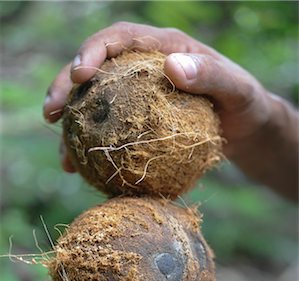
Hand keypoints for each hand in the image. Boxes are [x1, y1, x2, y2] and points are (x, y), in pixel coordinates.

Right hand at [44, 23, 270, 157]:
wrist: (244, 128)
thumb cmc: (243, 104)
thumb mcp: (237, 89)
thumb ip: (211, 75)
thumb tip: (173, 67)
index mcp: (162, 48)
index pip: (119, 39)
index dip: (93, 51)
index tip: (81, 74)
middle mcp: (142, 69)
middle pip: (95, 70)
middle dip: (66, 87)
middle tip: (51, 112)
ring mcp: (137, 97)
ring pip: (94, 103)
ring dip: (72, 126)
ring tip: (62, 154)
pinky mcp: (138, 123)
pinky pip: (109, 132)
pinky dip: (92, 149)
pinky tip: (81, 170)